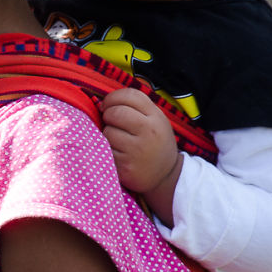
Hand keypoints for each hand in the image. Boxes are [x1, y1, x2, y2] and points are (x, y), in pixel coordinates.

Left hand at [101, 87, 181, 219]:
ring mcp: (137, 150)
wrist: (166, 176)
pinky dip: (107, 150)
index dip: (113, 97)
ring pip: (108, 132)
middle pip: (116, 112)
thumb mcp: (156, 121)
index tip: (107, 105)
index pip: (130, 95)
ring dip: (107, 135)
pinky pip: (106, 150)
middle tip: (111, 123)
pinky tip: (118, 153)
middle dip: (108, 115)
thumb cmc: (155, 143)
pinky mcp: (125, 166)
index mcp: (156, 117)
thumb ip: (136, 107)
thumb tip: (105, 101)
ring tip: (118, 140)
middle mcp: (149, 132)